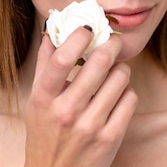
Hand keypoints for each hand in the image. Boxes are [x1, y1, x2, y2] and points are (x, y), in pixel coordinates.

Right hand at [23, 27, 136, 166]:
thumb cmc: (45, 134)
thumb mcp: (36, 101)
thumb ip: (44, 64)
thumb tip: (52, 28)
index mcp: (44, 99)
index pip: (62, 59)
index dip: (79, 37)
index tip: (88, 28)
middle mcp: (66, 112)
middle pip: (99, 63)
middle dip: (111, 45)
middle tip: (113, 42)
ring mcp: (90, 126)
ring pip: (120, 77)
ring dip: (120, 69)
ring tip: (114, 72)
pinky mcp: (111, 137)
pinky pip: (130, 98)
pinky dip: (126, 91)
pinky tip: (117, 95)